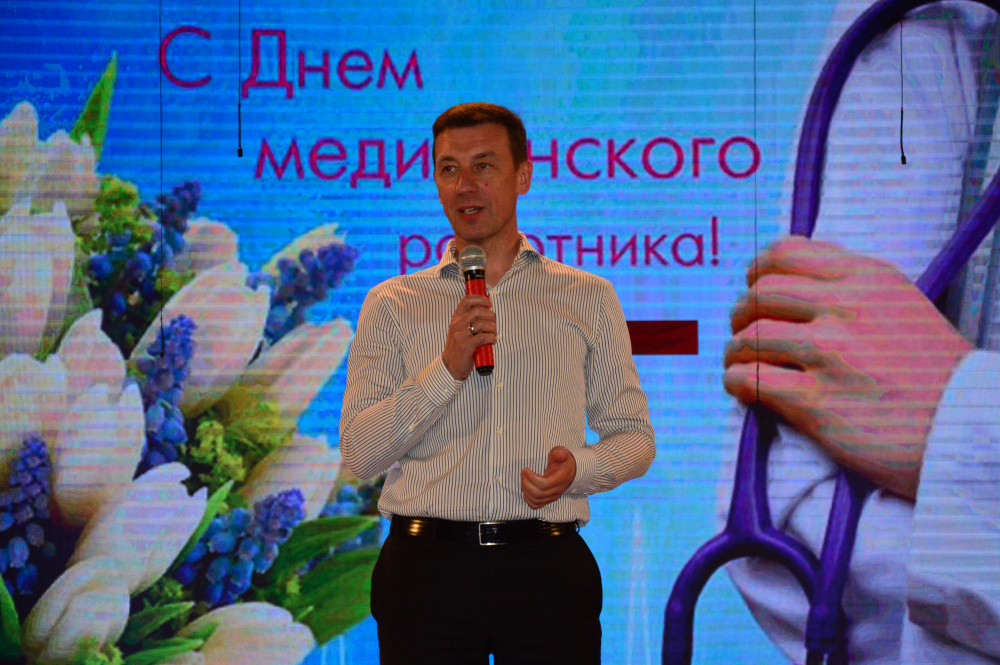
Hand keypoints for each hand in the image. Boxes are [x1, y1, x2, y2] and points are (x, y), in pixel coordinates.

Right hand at [441, 294, 495, 380]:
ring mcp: (460, 335)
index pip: (466, 300)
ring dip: (492, 328)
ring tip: (493, 334)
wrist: (450, 366)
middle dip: (490, 315)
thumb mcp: (460, 330)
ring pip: (482, 324)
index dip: (480, 298)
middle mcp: (456, 325)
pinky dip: (491, 338)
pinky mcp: (466, 346)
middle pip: (477, 310)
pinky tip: (492, 341)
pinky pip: (483, 337)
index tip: (489, 303)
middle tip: (494, 323)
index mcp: (455, 318)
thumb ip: (469, 319)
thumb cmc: (459, 347)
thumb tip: (487, 309)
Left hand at [521, 446, 576, 509]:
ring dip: (525, 490)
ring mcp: (552, 497)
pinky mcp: (548, 500)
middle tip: (523, 473)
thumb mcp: (562, 453)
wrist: (570, 471)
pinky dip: (528, 499)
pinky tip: (526, 489)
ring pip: (535, 500)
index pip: (545, 484)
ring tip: (523, 479)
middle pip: (538, 493)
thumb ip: (559, 453)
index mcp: (560, 479)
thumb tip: (558, 455)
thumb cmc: (563, 461)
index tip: (526, 470)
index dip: (532, 478)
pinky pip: (536, 505)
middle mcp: (557, 490)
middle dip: (526, 483)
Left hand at [723, 237, 971, 499]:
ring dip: (735, 351)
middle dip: (741, 313)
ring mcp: (831, 353)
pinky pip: (751, 380)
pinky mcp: (818, 401)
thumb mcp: (901, 303)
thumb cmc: (932, 369)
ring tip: (739, 362)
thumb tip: (787, 275)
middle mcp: (846, 308)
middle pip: (760, 295)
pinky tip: (743, 387)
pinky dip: (736, 381)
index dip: (757, 272)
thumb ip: (850, 284)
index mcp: (866, 277)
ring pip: (750, 337)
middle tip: (742, 331)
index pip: (784, 254)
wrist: (968, 426)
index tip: (752, 287)